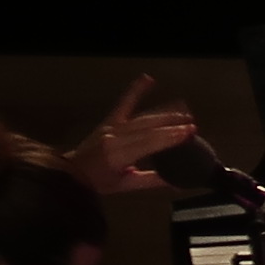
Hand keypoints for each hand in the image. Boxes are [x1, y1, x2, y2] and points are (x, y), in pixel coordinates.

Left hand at [65, 74, 198, 194]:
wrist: (73, 172)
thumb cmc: (100, 182)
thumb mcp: (127, 184)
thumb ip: (152, 180)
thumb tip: (177, 183)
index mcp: (119, 155)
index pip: (149, 142)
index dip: (170, 136)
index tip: (189, 132)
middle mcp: (115, 137)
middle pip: (148, 127)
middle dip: (171, 123)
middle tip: (191, 123)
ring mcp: (112, 126)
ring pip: (142, 116)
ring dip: (164, 112)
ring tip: (183, 110)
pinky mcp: (109, 120)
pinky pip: (124, 103)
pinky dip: (135, 90)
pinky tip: (147, 79)